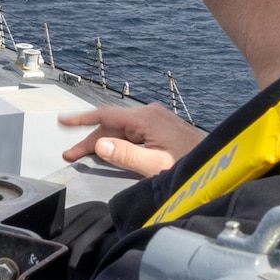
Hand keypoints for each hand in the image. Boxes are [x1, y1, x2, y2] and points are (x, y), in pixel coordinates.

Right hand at [60, 103, 205, 177]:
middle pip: (111, 125)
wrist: (216, 163)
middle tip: (71, 155)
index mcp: (146, 119)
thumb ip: (126, 155)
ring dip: (103, 142)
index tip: (63, 121)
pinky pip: (132, 132)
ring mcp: (155, 119)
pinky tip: (110, 150)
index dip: (82, 119)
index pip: (106, 116)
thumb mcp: (155, 166)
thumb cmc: (189, 165)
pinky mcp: (160, 127)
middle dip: (90, 140)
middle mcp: (149, 114)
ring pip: (121, 130)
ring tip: (84, 155)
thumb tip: (100, 145)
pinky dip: (117, 142)